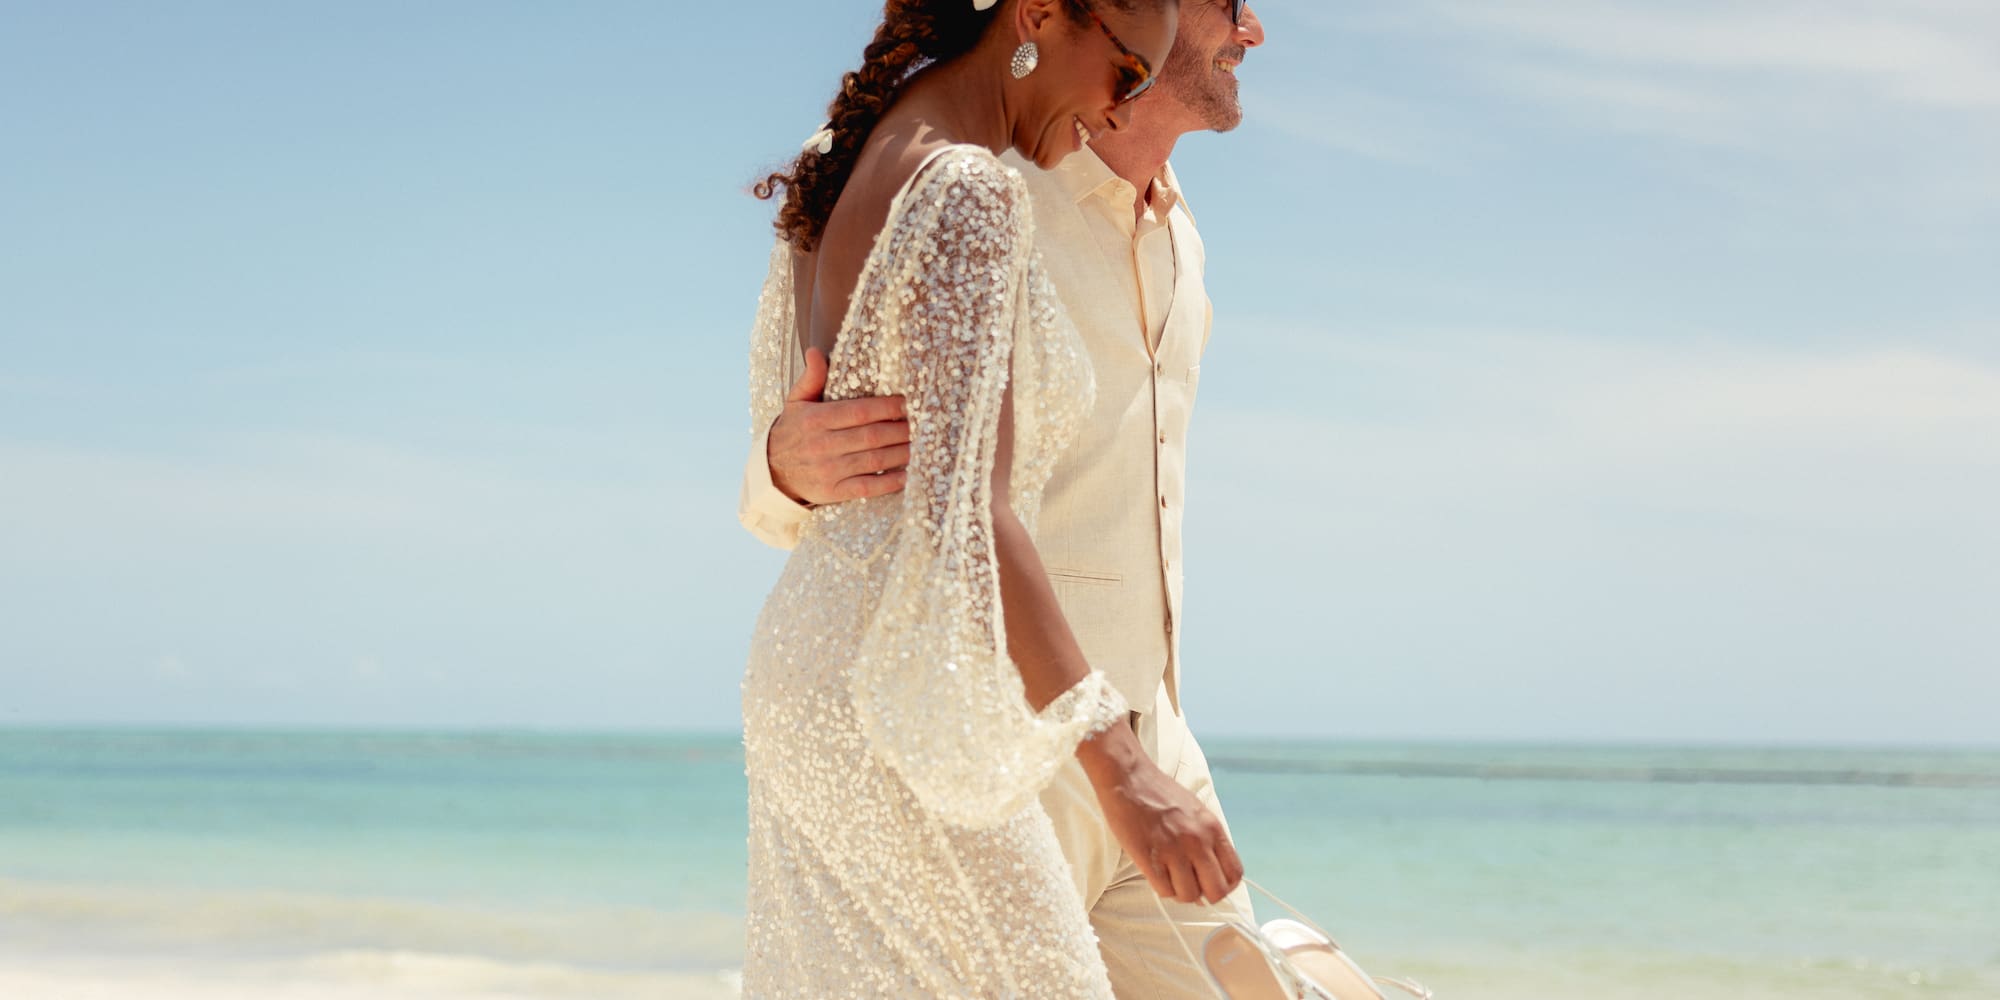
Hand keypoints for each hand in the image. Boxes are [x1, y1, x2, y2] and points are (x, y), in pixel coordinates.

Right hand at [769, 348, 910, 505]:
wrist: (773, 471)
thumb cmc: (792, 431)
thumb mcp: (796, 402)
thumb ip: (811, 378)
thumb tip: (816, 351)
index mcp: (815, 420)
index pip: (859, 411)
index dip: (887, 407)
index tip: (906, 403)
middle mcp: (822, 445)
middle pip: (872, 436)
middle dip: (900, 430)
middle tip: (920, 424)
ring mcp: (828, 471)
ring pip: (874, 461)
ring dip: (901, 453)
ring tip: (918, 445)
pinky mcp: (833, 492)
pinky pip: (867, 487)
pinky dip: (889, 482)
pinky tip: (906, 475)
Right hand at [1079, 725, 1244, 904]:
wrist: (1128, 779)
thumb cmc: (1160, 794)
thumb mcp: (1197, 811)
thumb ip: (1208, 839)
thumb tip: (1213, 871)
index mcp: (1212, 828)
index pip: (1234, 873)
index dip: (1225, 886)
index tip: (1212, 884)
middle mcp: (1198, 841)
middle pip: (1217, 891)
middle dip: (1205, 895)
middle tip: (1192, 886)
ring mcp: (1174, 851)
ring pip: (1189, 895)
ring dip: (1180, 892)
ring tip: (1171, 877)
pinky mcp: (1150, 858)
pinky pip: (1165, 890)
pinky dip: (1162, 888)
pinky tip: (1157, 874)